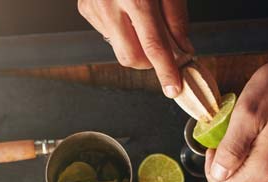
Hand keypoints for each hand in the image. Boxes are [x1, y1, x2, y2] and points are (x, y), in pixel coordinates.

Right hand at [78, 0, 192, 97]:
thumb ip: (177, 19)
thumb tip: (183, 51)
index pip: (153, 46)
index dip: (165, 70)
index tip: (174, 88)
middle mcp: (110, 4)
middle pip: (131, 58)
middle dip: (150, 62)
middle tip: (165, 52)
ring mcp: (94, 8)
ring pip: (118, 49)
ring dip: (136, 45)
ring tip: (143, 21)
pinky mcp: (85, 9)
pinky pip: (108, 34)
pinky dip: (123, 31)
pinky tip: (126, 12)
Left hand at [205, 31, 267, 181]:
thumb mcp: (246, 112)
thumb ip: (231, 149)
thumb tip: (219, 174)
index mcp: (267, 167)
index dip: (213, 174)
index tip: (215, 149)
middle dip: (229, 172)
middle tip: (227, 143)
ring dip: (247, 168)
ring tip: (248, 138)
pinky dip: (267, 163)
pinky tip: (267, 139)